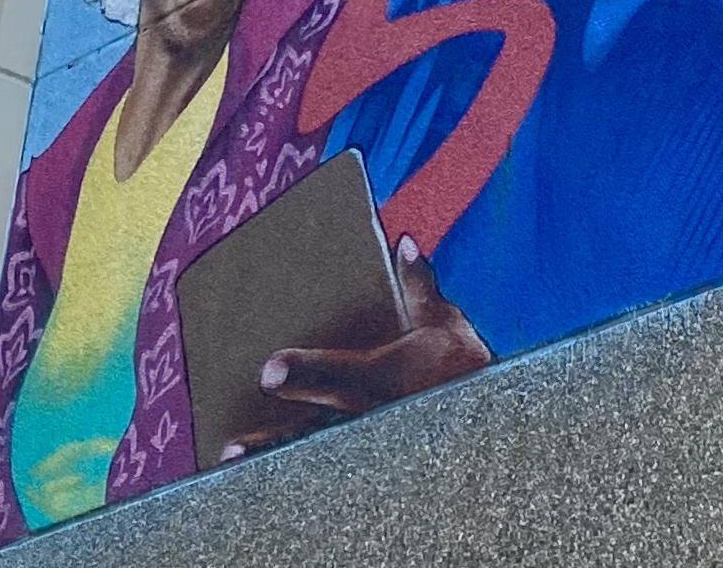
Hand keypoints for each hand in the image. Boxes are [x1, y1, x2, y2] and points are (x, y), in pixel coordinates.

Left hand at [217, 238, 490, 460]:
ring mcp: (366, 445)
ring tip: (232, 460)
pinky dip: (292, 471)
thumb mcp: (444, 322)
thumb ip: (419, 285)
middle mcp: (371, 415)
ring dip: (272, 459)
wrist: (490, 421)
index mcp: (386, 377)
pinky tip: (256, 481)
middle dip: (276, 437)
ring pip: (312, 455)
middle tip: (234, 449)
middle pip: (315, 428)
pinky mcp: (366, 460)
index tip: (268, 371)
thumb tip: (404, 242)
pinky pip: (323, 466)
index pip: (339, 373)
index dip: (304, 371)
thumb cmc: (461, 366)